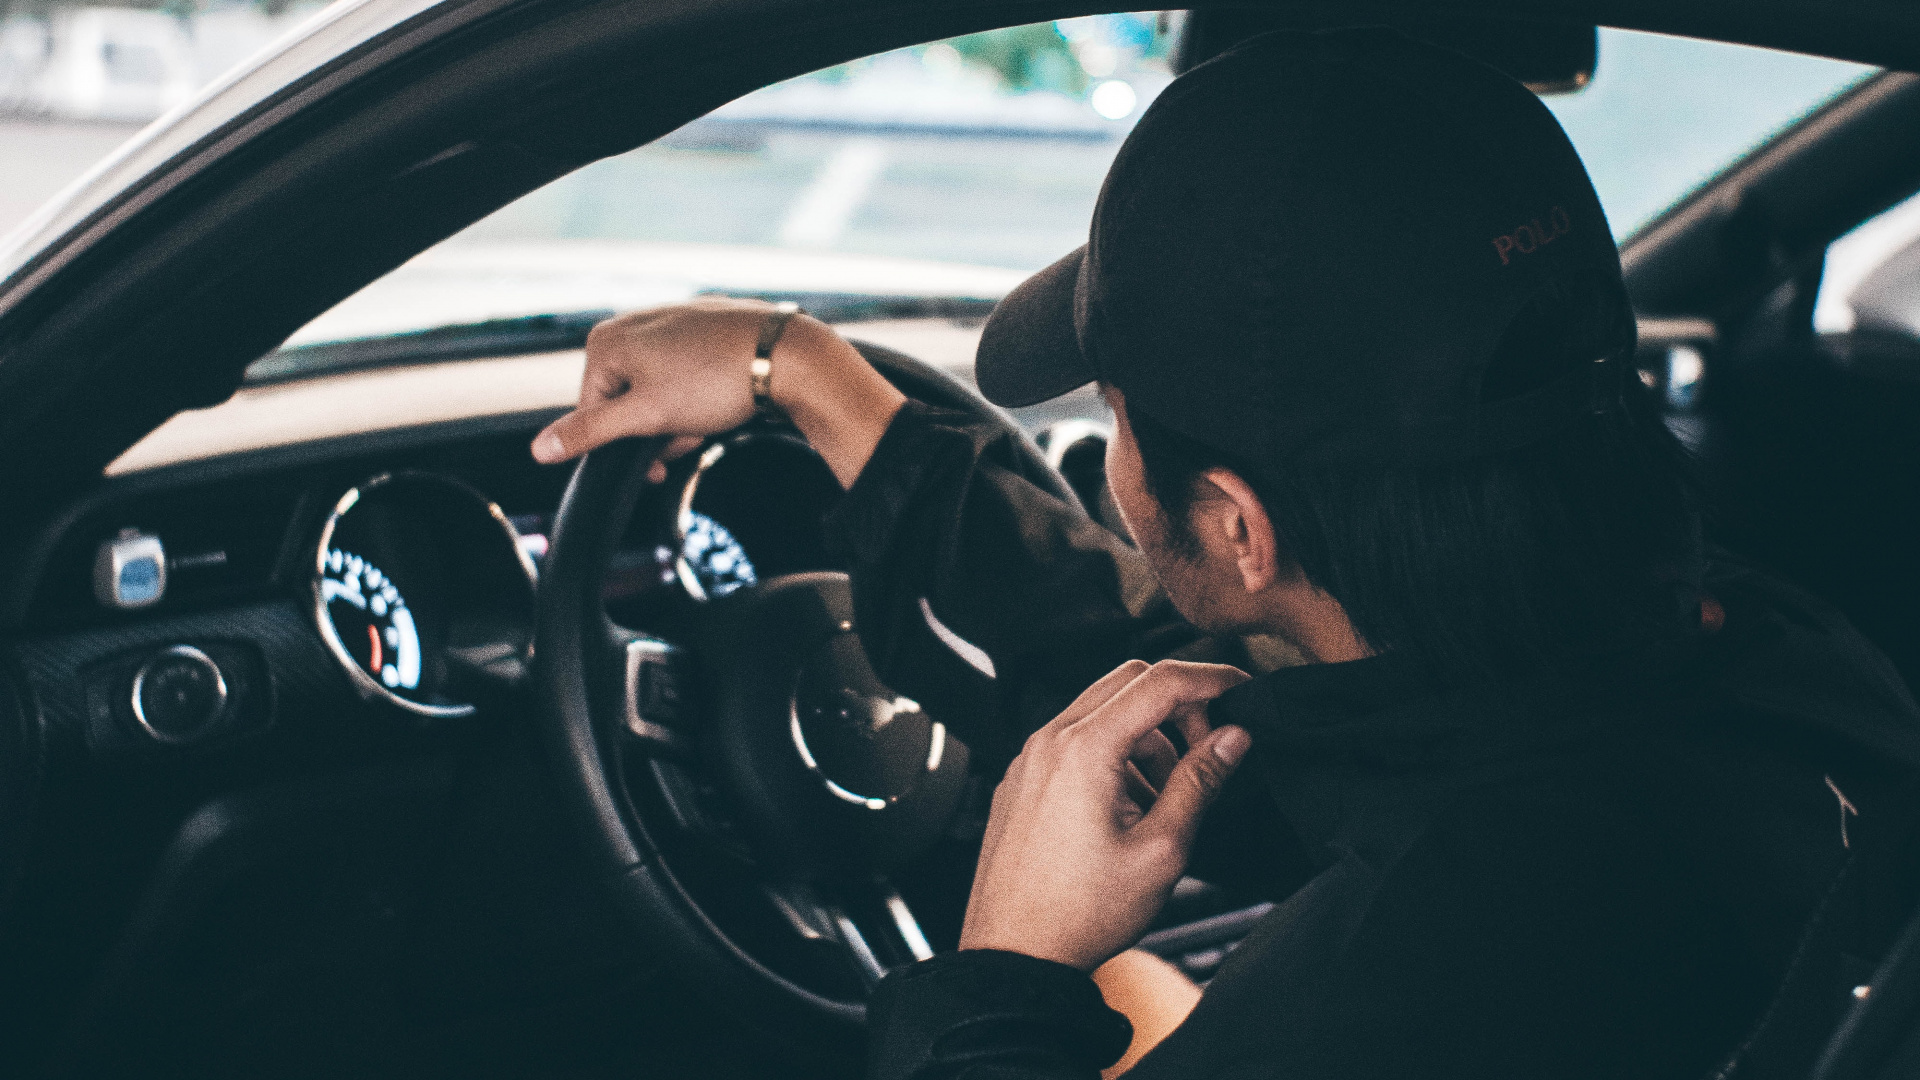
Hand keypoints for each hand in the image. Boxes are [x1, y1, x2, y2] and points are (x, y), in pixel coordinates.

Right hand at [529, 298, 904, 486]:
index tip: (653, 460)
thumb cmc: (718, 381)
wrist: (787, 357)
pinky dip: (700, 395)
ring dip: (679, 418)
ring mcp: (673, 321)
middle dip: (655, 430)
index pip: (592, 409)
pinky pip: (688, 371)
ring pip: (660, 388)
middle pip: (627, 399)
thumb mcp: (647, 417)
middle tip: (686, 438)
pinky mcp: (706, 327)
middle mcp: (636, 321)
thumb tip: (541, 448)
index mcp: (609, 339)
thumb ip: (590, 433)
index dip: (621, 443)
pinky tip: (722, 402)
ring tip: (709, 418)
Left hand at [958, 659, 1252, 971]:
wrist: (1014, 955)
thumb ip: (1200, 782)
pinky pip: (1074, 740)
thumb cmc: (1079, 913)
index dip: (1212, 677)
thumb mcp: (1161, 849)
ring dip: (1147, 734)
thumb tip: (1232, 738)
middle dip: (1179, 704)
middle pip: (1128, 682)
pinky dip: (1113, 752)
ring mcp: (1030, 758)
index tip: (1242, 686)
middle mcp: (1049, 741)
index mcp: (1084, 748)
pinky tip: (1129, 805)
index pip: (1160, 680)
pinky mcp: (1023, 779)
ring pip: (1102, 711)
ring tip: (1167, 796)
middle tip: (1208, 747)